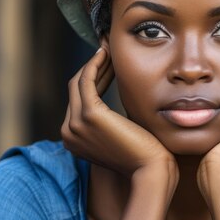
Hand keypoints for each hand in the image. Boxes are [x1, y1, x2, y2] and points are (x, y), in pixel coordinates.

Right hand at [61, 48, 176, 180]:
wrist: (151, 170)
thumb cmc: (144, 155)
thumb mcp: (120, 135)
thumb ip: (112, 122)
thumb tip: (116, 104)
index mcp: (74, 139)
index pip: (79, 100)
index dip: (93, 78)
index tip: (106, 63)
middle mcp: (68, 133)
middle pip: (76, 89)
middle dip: (92, 67)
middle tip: (106, 49)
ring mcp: (76, 124)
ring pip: (80, 82)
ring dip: (95, 63)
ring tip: (109, 49)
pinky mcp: (89, 115)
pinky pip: (86, 81)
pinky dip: (94, 64)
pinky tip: (106, 54)